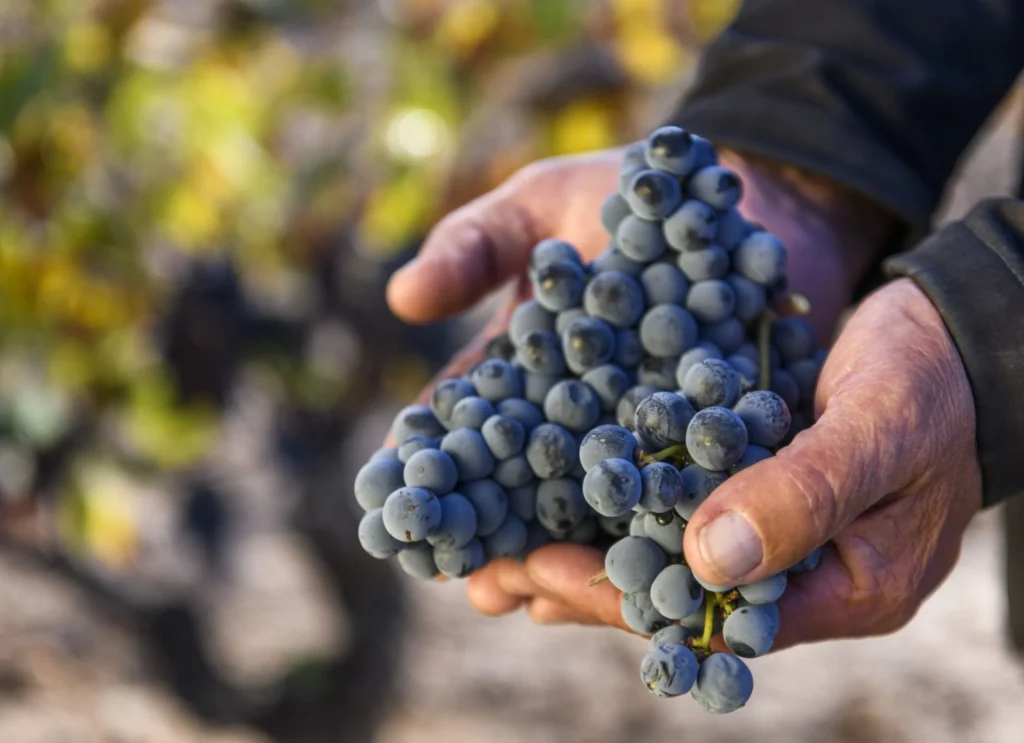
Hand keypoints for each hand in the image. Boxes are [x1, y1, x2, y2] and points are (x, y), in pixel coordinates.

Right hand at [386, 143, 899, 629]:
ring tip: (538, 596)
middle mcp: (575, 418)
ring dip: (564, 556)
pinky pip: (680, 502)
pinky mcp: (712, 449)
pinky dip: (659, 536)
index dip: (427, 460)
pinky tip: (644, 574)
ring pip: (592, 513)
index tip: (394, 500)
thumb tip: (402, 298)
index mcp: (524, 369)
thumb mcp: (543, 206)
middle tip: (468, 578)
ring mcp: (643, 440)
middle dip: (491, 534)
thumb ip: (476, 245)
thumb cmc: (629, 195)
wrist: (754, 199)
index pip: (462, 422)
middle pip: (521, 486)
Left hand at [469, 279, 982, 649]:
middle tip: (494, 572)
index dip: (624, 599)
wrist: (953, 334)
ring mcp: (772, 530)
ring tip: (497, 547)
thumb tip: (707, 562)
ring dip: (588, 549)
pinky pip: (674, 504)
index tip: (543, 572)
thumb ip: (803, 497)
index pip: (714, 619)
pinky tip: (554, 492)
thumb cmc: (934, 385)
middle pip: (676, 598)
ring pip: (665, 556)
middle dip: (584, 585)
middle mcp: (798, 574)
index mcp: (843, 590)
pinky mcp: (750, 483)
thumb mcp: (879, 433)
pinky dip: (618, 502)